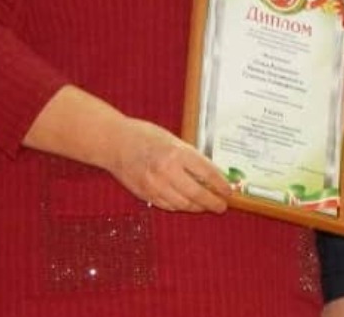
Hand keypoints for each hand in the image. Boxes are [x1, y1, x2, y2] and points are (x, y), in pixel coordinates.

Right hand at [101, 117, 232, 212]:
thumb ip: (191, 157)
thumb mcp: (173, 140)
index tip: (228, 191)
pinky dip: (180, 207)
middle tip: (221, 205)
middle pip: (198, 194)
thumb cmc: (144, 136)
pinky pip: (169, 206)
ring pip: (184, 204)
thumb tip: (211, 175)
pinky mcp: (146, 194)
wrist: (115, 143)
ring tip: (205, 205)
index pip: (208, 173)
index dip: (221, 185)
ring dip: (198, 207)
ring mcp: (155, 185)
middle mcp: (167, 170)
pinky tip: (186, 203)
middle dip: (213, 202)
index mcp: (177, 153)